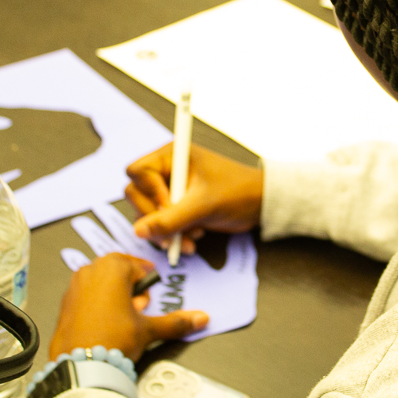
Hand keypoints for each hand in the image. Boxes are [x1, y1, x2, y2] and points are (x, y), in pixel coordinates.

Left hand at [49, 253, 207, 360]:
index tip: (150, 296)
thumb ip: (176, 322)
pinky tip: (105, 324)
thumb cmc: (110, 341)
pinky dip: (97, 304)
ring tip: (123, 318)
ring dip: (115, 295)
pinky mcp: (65, 302)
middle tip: (138, 308)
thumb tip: (199, 318)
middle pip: (118, 271)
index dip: (147, 285)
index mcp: (112, 268)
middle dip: (131, 288)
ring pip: (101, 282)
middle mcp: (90, 271)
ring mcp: (74, 286)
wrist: (82, 366)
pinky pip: (86, 294)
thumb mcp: (148, 329)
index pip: (138, 266)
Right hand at [125, 144, 262, 253]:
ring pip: (148, 214)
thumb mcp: (203, 205)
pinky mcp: (177, 207)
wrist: (260, 205)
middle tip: (174, 234)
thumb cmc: (237, 192)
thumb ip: (171, 219)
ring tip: (190, 240)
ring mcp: (171, 190)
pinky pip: (161, 224)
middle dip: (155, 218)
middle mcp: (167, 171)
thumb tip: (138, 230)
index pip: (137, 172)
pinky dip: (173, 236)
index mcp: (172, 156)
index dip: (149, 192)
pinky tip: (192, 241)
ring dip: (165, 231)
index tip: (170, 206)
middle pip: (137, 195)